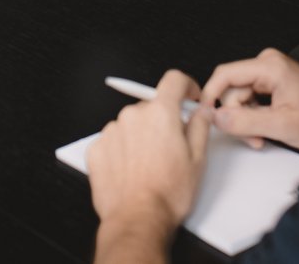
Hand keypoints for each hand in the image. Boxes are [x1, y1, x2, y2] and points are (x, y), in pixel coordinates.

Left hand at [87, 70, 210, 257]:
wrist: (137, 220)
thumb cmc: (167, 194)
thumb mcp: (198, 159)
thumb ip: (201, 126)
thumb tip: (202, 112)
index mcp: (160, 113)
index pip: (174, 80)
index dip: (186, 86)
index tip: (190, 97)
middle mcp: (133, 116)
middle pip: (152, 106)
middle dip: (163, 120)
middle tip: (172, 147)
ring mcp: (111, 131)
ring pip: (132, 124)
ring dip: (142, 136)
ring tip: (150, 165)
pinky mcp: (96, 149)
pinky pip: (114, 140)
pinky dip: (123, 150)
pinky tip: (133, 170)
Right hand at [200, 48, 298, 151]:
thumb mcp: (282, 125)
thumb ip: (246, 122)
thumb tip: (216, 118)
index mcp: (270, 66)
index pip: (225, 74)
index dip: (210, 95)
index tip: (205, 114)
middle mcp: (268, 64)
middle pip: (232, 90)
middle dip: (237, 116)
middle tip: (252, 137)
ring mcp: (270, 73)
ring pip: (240, 97)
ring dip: (247, 120)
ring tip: (263, 136)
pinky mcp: (273, 83)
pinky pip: (251, 99)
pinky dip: (254, 116)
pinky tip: (266, 129)